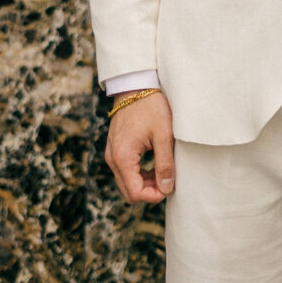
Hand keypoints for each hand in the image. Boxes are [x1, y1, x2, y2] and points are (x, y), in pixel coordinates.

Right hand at [105, 88, 175, 202]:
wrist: (135, 86)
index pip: (135, 193)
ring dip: (145, 183)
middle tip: (169, 181)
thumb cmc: (151, 107)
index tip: (170, 188)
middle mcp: (112, 158)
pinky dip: (139, 174)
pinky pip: (125, 171)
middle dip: (149, 192)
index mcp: (123, 156)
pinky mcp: (115, 148)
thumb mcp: (164, 135)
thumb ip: (165, 164)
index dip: (153, 196)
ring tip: (164, 172)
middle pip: (128, 191)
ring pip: (126, 182)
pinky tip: (155, 165)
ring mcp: (111, 153)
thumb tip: (167, 188)